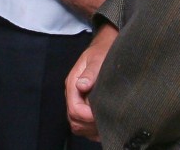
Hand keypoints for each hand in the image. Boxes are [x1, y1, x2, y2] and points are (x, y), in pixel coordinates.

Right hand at [66, 24, 116, 139]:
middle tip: (106, 121)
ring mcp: (77, 101)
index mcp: (73, 83)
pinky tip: (104, 126)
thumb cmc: (102, 53)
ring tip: (105, 124)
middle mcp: (73, 94)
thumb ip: (90, 73)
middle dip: (88, 124)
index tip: (101, 115)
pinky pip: (83, 125)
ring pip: (77, 125)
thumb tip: (81, 85)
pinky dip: (91, 130)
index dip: (87, 116)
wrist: (104, 48)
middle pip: (74, 120)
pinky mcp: (83, 105)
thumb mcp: (97, 59)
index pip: (74, 108)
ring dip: (90, 128)